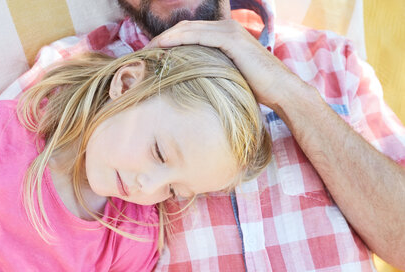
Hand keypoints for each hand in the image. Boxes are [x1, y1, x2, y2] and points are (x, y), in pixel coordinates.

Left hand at [146, 20, 302, 109]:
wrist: (281, 91)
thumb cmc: (256, 89)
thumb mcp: (228, 76)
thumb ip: (212, 71)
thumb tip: (191, 82)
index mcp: (224, 35)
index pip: (189, 32)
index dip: (169, 40)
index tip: (152, 54)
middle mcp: (226, 28)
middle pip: (185, 27)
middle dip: (163, 38)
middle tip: (144, 52)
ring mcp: (229, 32)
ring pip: (188, 29)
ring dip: (166, 38)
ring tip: (149, 51)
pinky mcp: (231, 40)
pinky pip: (198, 36)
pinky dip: (179, 40)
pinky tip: (164, 48)